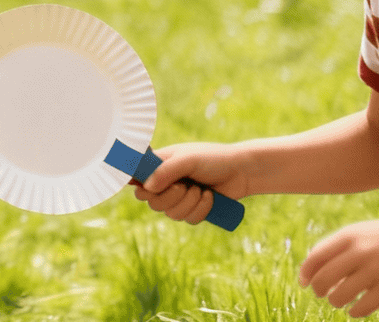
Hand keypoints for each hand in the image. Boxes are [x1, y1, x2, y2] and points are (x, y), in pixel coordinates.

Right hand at [132, 142, 251, 224]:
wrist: (242, 171)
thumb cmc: (214, 159)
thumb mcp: (188, 159)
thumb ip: (166, 170)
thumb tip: (147, 187)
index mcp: (158, 165)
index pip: (136, 178)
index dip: (137, 185)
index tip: (146, 188)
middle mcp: (165, 182)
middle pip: (151, 201)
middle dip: (170, 198)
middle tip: (184, 186)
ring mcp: (179, 197)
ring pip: (169, 213)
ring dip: (188, 203)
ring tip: (201, 190)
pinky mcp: (193, 209)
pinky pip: (187, 219)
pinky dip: (200, 210)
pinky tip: (209, 197)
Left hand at [299, 217, 378, 317]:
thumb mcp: (360, 233)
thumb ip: (335, 247)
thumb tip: (310, 271)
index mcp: (349, 236)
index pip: (316, 258)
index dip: (305, 273)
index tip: (304, 283)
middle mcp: (360, 251)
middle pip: (324, 279)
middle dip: (319, 290)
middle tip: (322, 294)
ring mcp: (376, 270)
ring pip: (340, 296)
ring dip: (336, 301)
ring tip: (339, 300)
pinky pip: (363, 307)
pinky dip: (355, 311)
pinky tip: (355, 309)